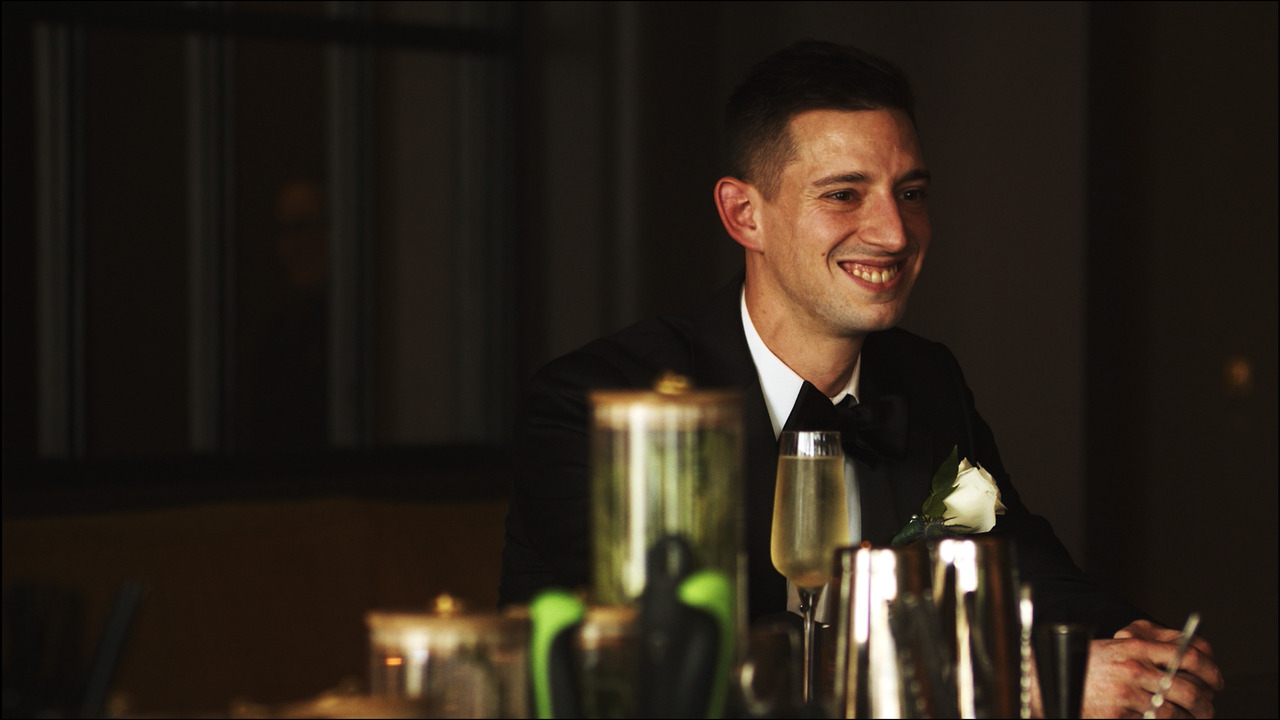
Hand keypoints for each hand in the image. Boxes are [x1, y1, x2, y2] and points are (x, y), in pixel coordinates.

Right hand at [1080, 619, 1223, 718]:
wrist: (1051, 679)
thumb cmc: (1085, 665)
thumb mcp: (1115, 648)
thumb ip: (1145, 652)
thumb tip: (1182, 662)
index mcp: (1135, 648)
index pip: (1187, 655)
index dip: (1210, 671)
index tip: (1216, 681)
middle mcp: (1133, 669)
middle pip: (1188, 689)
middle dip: (1205, 704)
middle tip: (1207, 710)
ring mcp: (1126, 694)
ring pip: (1174, 712)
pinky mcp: (1118, 715)